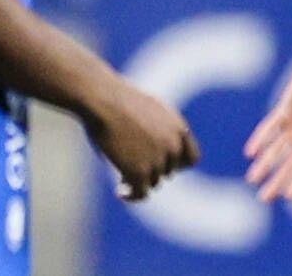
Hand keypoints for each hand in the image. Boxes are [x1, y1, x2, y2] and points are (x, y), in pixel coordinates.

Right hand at [86, 79, 199, 201]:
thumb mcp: (144, 108)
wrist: (100, 98)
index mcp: (177, 127)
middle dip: (151, 170)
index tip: (161, 166)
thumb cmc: (113, 97)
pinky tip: (119, 192)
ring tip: (120, 175)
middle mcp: (173, 144)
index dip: (177, 165)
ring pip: (152, 180)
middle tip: (131, 168)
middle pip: (168, 170)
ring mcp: (158, 159)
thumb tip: (152, 150)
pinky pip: (140, 192)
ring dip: (138, 179)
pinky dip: (131, 195)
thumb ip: (155, 128)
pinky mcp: (140, 171)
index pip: (191, 158)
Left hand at [244, 54, 291, 201]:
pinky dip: (259, 140)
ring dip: (264, 164)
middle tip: (263, 198)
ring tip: (252, 179)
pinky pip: (268, 129)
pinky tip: (250, 152)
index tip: (288, 197)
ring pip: (276, 151)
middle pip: (289, 165)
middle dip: (276, 181)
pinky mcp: (283, 113)